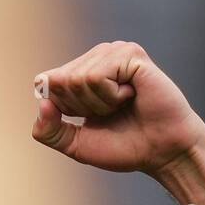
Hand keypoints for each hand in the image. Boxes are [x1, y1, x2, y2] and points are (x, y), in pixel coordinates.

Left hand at [31, 41, 204, 174]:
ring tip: (122, 104)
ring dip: (98, 103)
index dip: (62, 108)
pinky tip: (132, 95)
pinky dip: (111, 96)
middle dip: (82, 107)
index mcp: (80, 75)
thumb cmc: (124, 146)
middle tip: (110, 113)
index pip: (47, 82)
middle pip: (60, 81)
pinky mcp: (130, 53)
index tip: (89, 118)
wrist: (161, 152)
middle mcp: (96, 58)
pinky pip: (98, 77)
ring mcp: (113, 52)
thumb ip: (49, 131)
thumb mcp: (76, 144)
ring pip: (78, 78)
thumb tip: (42, 103)